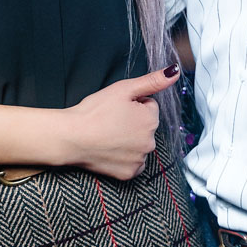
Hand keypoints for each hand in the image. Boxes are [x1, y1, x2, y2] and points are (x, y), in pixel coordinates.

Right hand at [65, 65, 179, 179]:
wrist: (71, 137)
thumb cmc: (94, 111)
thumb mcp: (124, 89)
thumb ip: (153, 81)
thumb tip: (174, 72)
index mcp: (151, 120)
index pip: (149, 107)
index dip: (132, 104)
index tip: (116, 108)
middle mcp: (150, 142)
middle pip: (145, 127)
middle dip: (132, 122)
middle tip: (110, 121)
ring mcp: (140, 160)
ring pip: (140, 144)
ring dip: (129, 140)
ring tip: (107, 135)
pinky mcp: (128, 174)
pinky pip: (133, 163)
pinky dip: (125, 158)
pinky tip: (110, 150)